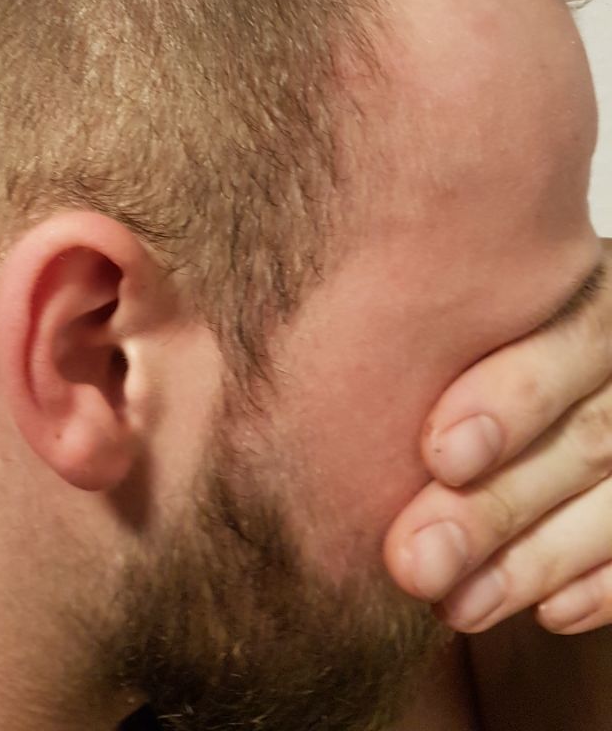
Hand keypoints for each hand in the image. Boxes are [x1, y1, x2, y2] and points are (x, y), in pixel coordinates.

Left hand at [383, 238, 611, 634]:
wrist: (494, 376)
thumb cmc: (437, 339)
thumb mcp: (435, 317)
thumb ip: (413, 330)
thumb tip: (318, 361)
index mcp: (582, 288)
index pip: (576, 335)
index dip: (515, 397)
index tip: (438, 454)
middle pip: (589, 435)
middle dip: (497, 506)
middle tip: (413, 560)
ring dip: (531, 563)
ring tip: (451, 604)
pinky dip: (599, 587)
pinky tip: (545, 613)